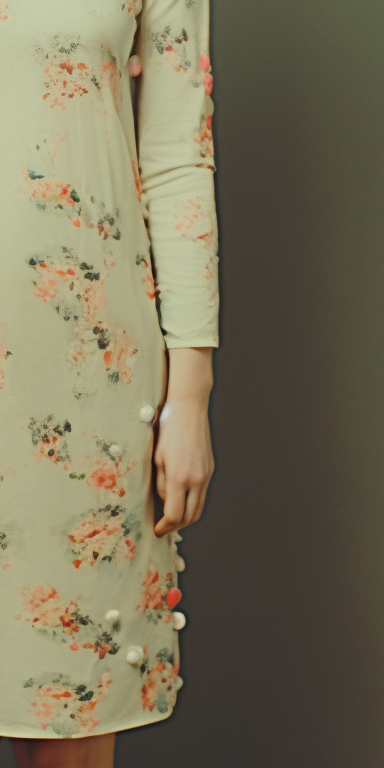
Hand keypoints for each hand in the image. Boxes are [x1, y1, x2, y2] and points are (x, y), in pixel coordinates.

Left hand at [153, 396, 214, 537]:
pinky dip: (193, 502)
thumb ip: (162, 484)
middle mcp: (197, 479)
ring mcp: (206, 474)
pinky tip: (182, 498)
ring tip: (173, 517)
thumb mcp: (157, 458)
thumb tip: (167, 500)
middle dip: (177, 526)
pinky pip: (202, 493)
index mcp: (179, 478)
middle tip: (164, 528)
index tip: (157, 530)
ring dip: (187, 517)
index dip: (165, 526)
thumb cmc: (168, 430)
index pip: (175, 515)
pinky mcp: (210, 469)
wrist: (189, 409)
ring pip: (199, 507)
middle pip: (190, 516)